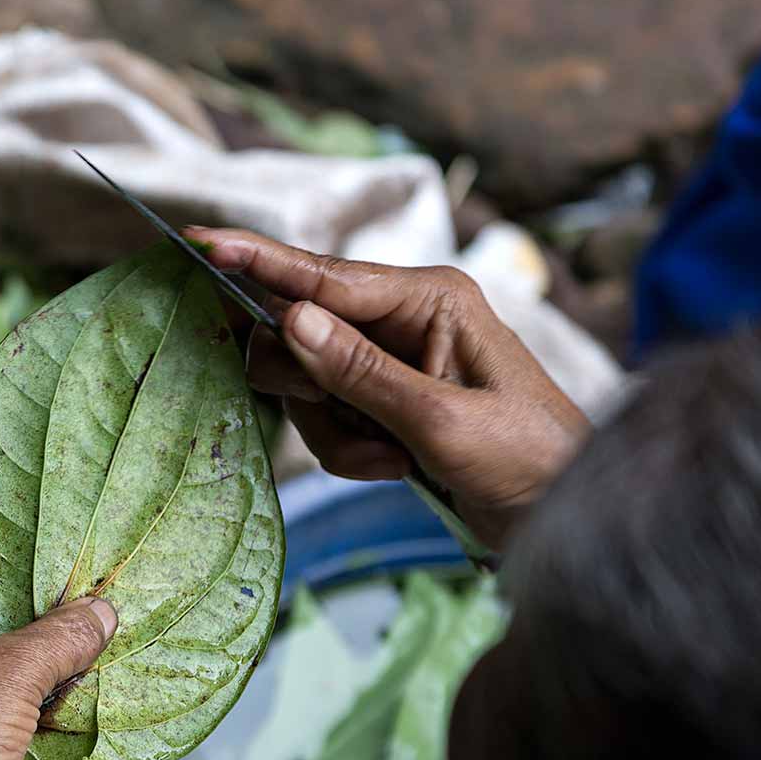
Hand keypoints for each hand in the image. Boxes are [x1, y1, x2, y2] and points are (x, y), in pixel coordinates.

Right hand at [186, 226, 589, 549]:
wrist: (560, 516)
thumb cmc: (528, 459)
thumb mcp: (441, 419)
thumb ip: (360, 371)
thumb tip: (291, 319)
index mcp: (430, 297)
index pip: (324, 275)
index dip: (258, 261)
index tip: (200, 242)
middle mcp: (404, 318)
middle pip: (300, 332)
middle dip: (313, 388)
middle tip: (355, 423)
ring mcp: (389, 360)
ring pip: (306, 384)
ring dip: (337, 431)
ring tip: (393, 459)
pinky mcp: (381, 401)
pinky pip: (324, 418)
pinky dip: (349, 450)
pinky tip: (396, 467)